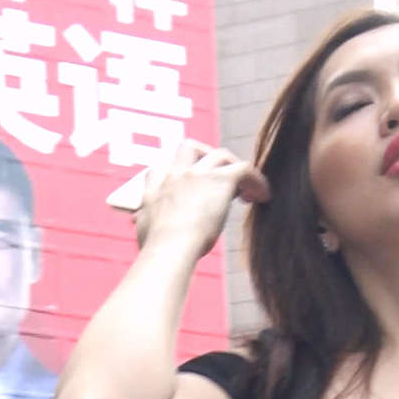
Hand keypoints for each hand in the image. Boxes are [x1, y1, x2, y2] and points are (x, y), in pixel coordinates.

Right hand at [136, 141, 268, 257]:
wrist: (170, 248)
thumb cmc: (157, 249)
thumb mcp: (143, 231)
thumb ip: (143, 221)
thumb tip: (137, 222)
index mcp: (155, 187)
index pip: (160, 170)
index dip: (175, 177)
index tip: (187, 191)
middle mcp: (176, 174)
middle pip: (189, 148)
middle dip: (205, 157)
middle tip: (218, 178)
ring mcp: (198, 173)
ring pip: (220, 155)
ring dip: (233, 169)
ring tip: (245, 190)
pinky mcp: (221, 179)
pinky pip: (244, 168)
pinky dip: (255, 179)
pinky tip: (262, 195)